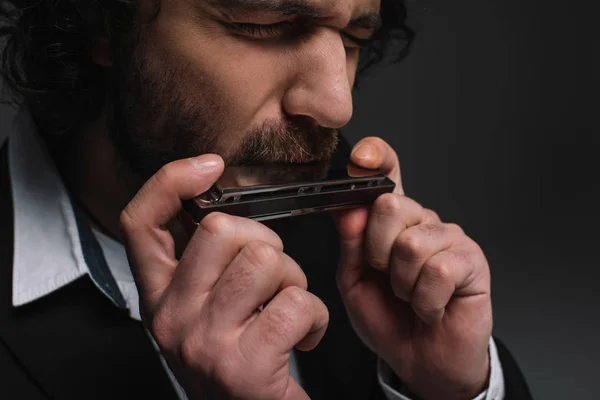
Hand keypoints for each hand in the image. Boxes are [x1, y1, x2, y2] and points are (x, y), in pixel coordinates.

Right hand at [120, 155, 328, 399]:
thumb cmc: (239, 359)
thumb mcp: (204, 309)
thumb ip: (205, 263)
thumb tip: (225, 204)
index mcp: (159, 297)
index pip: (140, 223)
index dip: (170, 182)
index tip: (210, 166)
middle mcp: (171, 318)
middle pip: (221, 230)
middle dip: (266, 243)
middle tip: (272, 279)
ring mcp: (204, 342)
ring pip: (266, 261)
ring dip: (294, 280)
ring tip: (287, 308)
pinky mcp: (242, 366)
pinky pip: (296, 304)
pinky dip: (316, 317)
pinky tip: (303, 335)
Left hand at [333, 138, 492, 399]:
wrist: (420, 359)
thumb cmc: (387, 318)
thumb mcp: (354, 280)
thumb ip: (350, 242)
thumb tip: (348, 206)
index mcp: (390, 221)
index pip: (386, 175)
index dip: (376, 158)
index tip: (362, 158)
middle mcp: (421, 220)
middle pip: (391, 205)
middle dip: (377, 252)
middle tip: (388, 277)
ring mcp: (449, 237)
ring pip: (412, 243)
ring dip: (403, 284)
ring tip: (410, 296)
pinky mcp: (472, 261)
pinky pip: (438, 271)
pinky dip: (425, 301)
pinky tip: (430, 307)